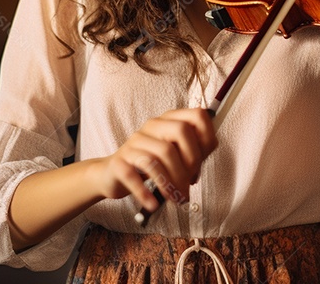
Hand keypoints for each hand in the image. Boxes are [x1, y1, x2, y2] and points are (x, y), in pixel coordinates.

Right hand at [94, 108, 216, 212]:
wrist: (113, 175)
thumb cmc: (150, 166)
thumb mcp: (174, 156)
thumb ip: (192, 155)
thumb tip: (201, 161)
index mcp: (169, 121)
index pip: (197, 115)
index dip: (206, 138)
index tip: (202, 162)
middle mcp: (152, 127)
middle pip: (180, 131)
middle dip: (190, 162)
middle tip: (188, 185)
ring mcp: (134, 143)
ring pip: (159, 156)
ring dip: (172, 183)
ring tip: (176, 199)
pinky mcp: (119, 163)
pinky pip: (134, 176)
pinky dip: (146, 193)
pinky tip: (154, 204)